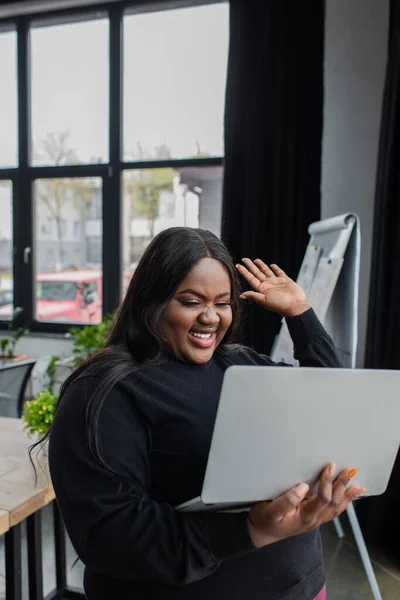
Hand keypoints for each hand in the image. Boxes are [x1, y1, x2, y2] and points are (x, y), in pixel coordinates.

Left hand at [236, 258, 308, 317]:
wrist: (295, 306)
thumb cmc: (279, 305)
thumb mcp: (264, 300)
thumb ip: (254, 296)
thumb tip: (241, 295)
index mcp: (262, 289)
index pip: (250, 278)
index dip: (244, 272)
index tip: (238, 265)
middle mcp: (268, 285)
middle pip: (257, 273)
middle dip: (250, 266)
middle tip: (244, 259)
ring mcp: (276, 282)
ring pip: (267, 271)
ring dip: (261, 266)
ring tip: (256, 260)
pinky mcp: (285, 280)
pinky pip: (279, 273)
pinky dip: (276, 268)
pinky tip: (272, 265)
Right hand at [247, 464, 364, 548]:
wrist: (261, 534)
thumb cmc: (264, 520)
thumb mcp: (270, 510)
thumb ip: (286, 501)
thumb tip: (303, 487)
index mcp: (305, 517)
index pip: (323, 499)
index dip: (328, 482)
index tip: (329, 466)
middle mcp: (314, 520)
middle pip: (334, 503)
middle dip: (342, 485)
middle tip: (348, 470)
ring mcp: (315, 521)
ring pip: (336, 509)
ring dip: (346, 496)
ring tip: (358, 486)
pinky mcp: (313, 518)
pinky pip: (332, 511)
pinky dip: (342, 503)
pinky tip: (346, 497)